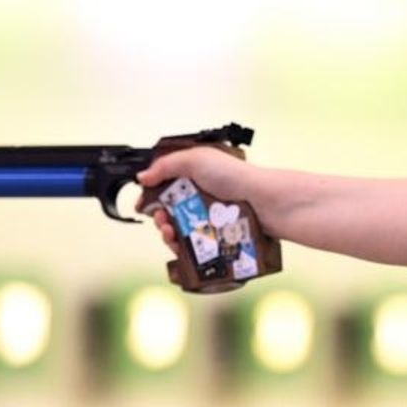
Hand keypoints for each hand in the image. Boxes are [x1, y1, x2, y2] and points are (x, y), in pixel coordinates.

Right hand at [135, 146, 254, 254]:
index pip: (166, 186)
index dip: (151, 196)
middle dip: (158, 217)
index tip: (143, 205)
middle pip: (169, 211)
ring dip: (166, 233)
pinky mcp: (215, 237)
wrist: (264, 203)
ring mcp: (208, 218)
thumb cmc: (235, 176)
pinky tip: (178, 244)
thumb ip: (166, 165)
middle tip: (161, 219)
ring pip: (178, 230)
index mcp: (195, 175)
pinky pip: (192, 246)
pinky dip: (180, 246)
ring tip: (169, 233)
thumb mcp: (197, 160)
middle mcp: (201, 196)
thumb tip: (142, 177)